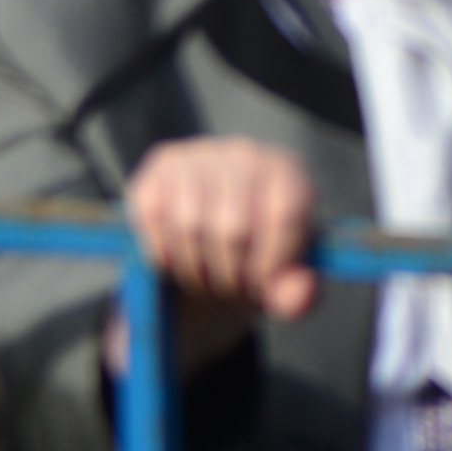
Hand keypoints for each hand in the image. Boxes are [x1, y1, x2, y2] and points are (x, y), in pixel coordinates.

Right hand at [124, 137, 325, 345]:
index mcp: (288, 173)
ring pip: (189, 226)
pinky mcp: (161, 165)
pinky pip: (153, 218)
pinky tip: (175, 260)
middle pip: (233, 228)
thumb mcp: (284, 279)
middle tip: (228, 291)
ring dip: (193, 270)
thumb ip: (299, 293)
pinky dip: (161, 254)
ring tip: (204, 279)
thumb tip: (296, 296)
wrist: (211, 239)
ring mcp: (201, 155)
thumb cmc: (257, 256)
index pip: (285, 214)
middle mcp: (246, 153)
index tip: (261, 287)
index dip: (271, 262)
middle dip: (228, 275)